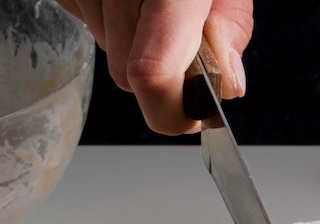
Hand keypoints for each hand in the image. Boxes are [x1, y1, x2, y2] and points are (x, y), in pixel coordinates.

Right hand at [57, 0, 252, 133]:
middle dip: (161, 73)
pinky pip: (89, 27)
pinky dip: (112, 22)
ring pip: (110, 55)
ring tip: (152, 2)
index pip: (152, 71)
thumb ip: (231, 28)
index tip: (189, 116)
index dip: (168, 111)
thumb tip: (228, 84)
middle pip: (129, 76)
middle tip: (181, 34)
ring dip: (137, 43)